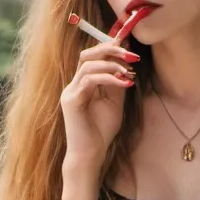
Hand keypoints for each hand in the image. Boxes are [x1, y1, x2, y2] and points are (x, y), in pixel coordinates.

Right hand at [60, 41, 137, 164]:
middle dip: (110, 50)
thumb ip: (116, 83)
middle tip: (130, 54)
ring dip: (111, 64)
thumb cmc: (101, 131)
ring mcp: (70, 91)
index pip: (93, 58)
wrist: (91, 154)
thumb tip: (126, 65)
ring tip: (129, 71)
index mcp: (83, 84)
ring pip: (87, 65)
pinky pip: (89, 80)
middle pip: (87, 55)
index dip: (109, 48)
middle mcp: (74, 85)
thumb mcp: (114, 102)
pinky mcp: (71, 100)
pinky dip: (107, 78)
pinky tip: (123, 82)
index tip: (129, 45)